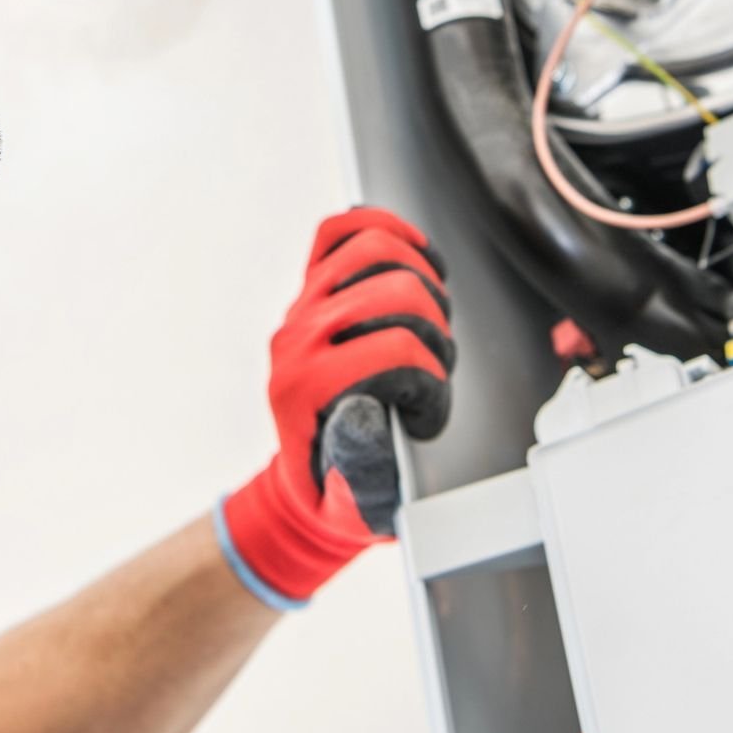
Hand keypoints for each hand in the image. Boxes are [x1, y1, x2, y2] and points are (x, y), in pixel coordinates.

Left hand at [217, 207, 454, 607]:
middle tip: (433, 368)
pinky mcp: (312, 286)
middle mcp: (296, 338)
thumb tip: (367, 407)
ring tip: (430, 321)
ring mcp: (302, 305)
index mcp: (303, 389)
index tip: (424, 416)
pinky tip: (416, 255)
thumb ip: (363, 467)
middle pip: (398, 292)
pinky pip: (342, 231)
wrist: (307, 477)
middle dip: (436, 330)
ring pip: (376, 250)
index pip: (396, 351)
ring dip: (423, 281)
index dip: (431, 383)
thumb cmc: (339, 490)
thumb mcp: (356, 502)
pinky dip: (385, 229)